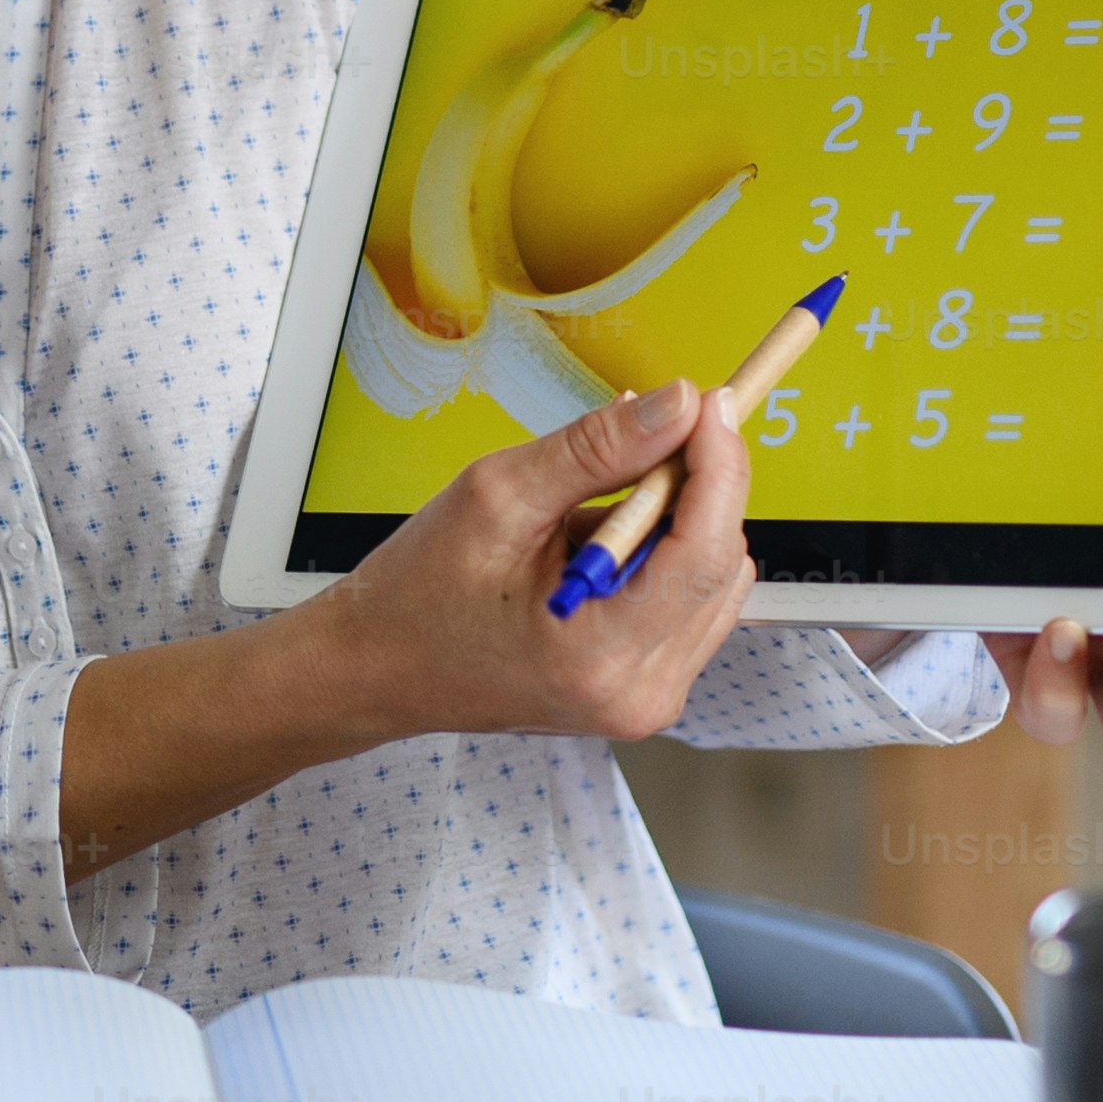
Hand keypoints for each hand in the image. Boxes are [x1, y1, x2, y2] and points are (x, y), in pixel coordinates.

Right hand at [298, 380, 760, 747]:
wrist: (381, 668)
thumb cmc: (420, 592)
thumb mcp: (497, 497)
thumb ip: (597, 450)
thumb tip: (677, 405)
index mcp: (599, 652)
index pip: (704, 548)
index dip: (720, 464)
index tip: (710, 402)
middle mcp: (639, 691)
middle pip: (721, 560)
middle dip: (696, 486)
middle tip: (643, 437)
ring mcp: (647, 699)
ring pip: (715, 579)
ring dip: (676, 523)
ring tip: (590, 515)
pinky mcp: (647, 691)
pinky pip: (693, 604)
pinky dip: (663, 557)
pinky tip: (599, 549)